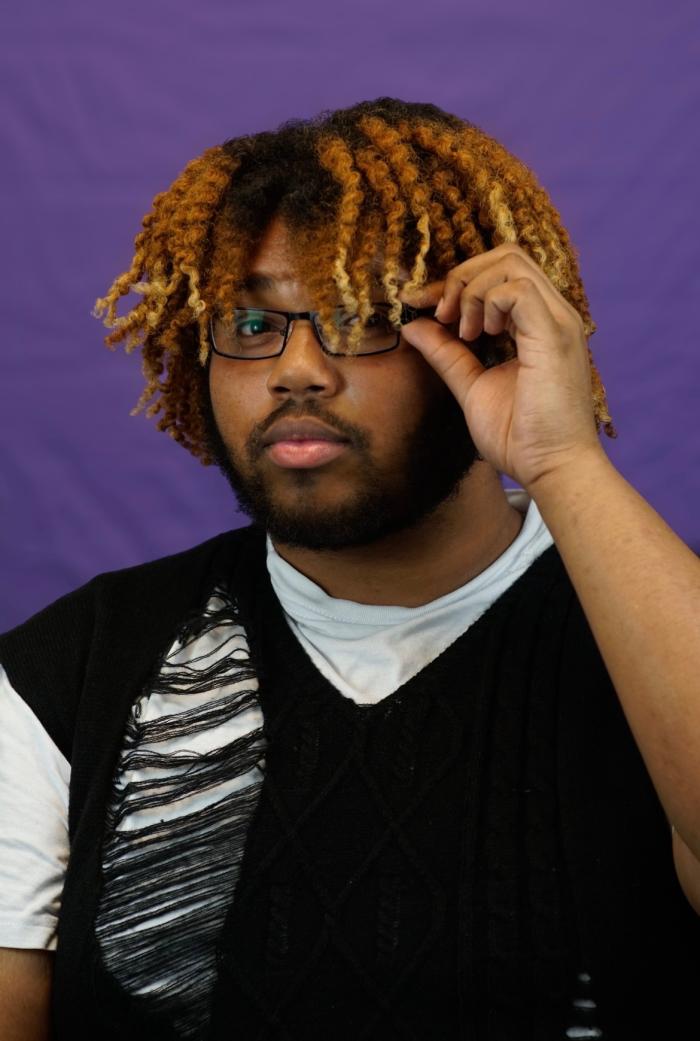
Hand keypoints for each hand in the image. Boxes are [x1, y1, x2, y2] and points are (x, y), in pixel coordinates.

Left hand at [398, 244, 604, 491]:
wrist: (550, 469)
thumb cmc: (521, 436)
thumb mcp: (471, 385)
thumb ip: (446, 354)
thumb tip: (413, 325)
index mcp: (538, 323)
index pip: (501, 271)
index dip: (456, 281)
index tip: (421, 306)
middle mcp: (553, 314)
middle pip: (507, 254)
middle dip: (461, 277)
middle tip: (442, 317)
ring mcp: (558, 321)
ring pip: (511, 261)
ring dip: (472, 290)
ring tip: (463, 332)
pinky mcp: (555, 334)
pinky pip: (516, 288)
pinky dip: (487, 302)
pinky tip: (478, 336)